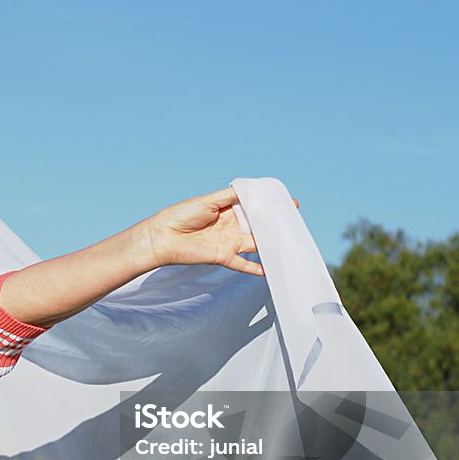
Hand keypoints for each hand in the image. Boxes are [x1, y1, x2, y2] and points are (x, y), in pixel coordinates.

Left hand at [144, 189, 299, 275]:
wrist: (163, 237)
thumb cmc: (181, 215)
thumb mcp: (207, 201)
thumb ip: (228, 196)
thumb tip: (249, 189)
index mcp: (227, 209)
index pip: (253, 207)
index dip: (269, 205)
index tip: (288, 203)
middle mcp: (230, 226)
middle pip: (257, 226)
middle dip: (275, 224)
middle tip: (295, 222)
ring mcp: (228, 242)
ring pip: (254, 244)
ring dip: (270, 244)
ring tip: (289, 243)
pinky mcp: (222, 257)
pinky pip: (242, 264)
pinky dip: (255, 268)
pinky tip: (269, 270)